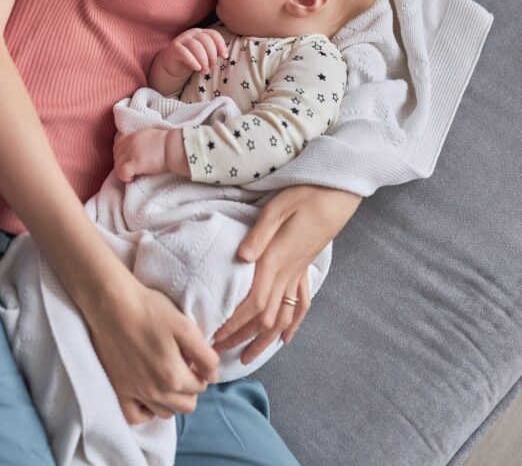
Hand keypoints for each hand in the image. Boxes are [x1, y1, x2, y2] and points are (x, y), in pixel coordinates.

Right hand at [82, 275, 220, 424]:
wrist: (111, 304)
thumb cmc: (149, 309)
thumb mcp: (185, 326)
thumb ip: (204, 355)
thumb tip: (213, 376)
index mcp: (174, 377)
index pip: (201, 387)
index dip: (202, 372)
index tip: (194, 358)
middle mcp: (155, 392)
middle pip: (186, 405)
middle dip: (190, 388)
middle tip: (183, 366)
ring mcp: (135, 393)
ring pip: (165, 412)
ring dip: (172, 399)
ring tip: (167, 376)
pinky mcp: (118, 390)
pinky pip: (137, 416)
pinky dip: (147, 410)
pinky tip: (149, 394)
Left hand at [113, 128, 166, 181]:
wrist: (174, 147)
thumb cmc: (169, 143)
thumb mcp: (152, 137)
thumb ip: (143, 142)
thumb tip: (143, 149)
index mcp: (134, 136)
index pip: (118, 143)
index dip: (120, 153)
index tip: (128, 160)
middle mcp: (130, 143)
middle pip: (116, 155)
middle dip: (122, 163)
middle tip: (132, 170)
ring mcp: (130, 153)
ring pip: (116, 165)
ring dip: (123, 172)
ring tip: (133, 175)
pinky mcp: (134, 163)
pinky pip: (121, 172)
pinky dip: (125, 177)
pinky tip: (133, 178)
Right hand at [161, 28, 228, 76]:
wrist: (173, 64)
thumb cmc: (192, 58)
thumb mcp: (204, 55)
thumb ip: (213, 52)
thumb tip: (224, 55)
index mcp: (201, 33)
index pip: (214, 34)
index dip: (221, 45)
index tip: (225, 57)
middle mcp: (192, 33)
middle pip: (206, 40)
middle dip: (212, 55)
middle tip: (213, 67)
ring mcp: (182, 39)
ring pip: (196, 46)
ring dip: (203, 60)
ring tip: (205, 71)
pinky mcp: (174, 48)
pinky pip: (184, 53)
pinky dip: (192, 61)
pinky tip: (197, 68)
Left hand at [211, 184, 362, 363]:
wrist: (337, 194)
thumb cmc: (305, 195)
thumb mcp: (277, 208)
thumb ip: (258, 234)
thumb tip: (241, 256)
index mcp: (276, 259)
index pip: (254, 302)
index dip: (235, 323)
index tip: (215, 337)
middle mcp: (288, 273)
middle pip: (264, 317)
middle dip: (240, 338)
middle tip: (217, 352)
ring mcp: (299, 273)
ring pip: (283, 317)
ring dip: (264, 340)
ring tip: (246, 357)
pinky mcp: (305, 269)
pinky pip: (301, 304)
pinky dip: (293, 324)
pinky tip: (285, 338)